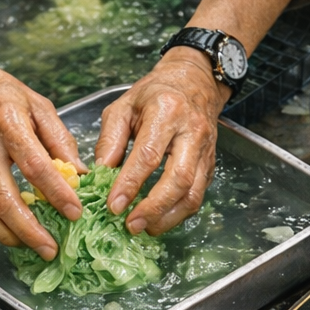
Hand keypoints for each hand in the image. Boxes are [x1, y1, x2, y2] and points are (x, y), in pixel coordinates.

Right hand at [0, 0, 82, 259]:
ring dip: (7, 236)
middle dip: (30, 231)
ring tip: (30, 246)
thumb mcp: (37, 104)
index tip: (74, 212)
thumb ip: (60, 139)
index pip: (35, 165)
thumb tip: (80, 174)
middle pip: (4, 199)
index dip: (56, 193)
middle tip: (50, 249)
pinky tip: (8, 233)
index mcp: (7, 122)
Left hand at [95, 49, 225, 235]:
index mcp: (166, 112)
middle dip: (154, 207)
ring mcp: (205, 151)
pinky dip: (178, 214)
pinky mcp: (209, 166)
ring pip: (193, 194)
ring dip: (168, 218)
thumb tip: (100, 175)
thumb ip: (109, 140)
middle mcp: (191, 133)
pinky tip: (159, 220)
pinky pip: (197, 197)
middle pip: (178, 179)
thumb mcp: (123, 107)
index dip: (131, 184)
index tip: (113, 206)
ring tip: (144, 228)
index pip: (149, 155)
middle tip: (131, 224)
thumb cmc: (154, 95)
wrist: (194, 81)